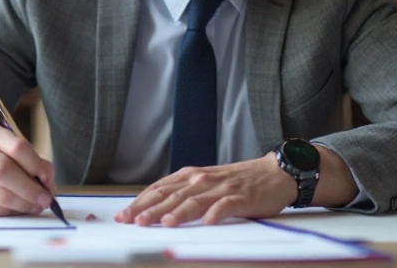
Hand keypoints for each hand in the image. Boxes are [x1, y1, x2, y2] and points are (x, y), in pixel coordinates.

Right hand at [0, 125, 54, 216]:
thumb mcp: (8, 153)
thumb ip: (31, 163)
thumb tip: (48, 184)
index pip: (18, 147)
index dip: (37, 165)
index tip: (48, 180)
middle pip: (6, 171)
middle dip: (30, 189)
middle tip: (45, 200)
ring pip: (0, 193)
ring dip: (23, 204)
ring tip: (34, 207)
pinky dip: (9, 212)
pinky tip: (16, 210)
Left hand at [114, 152, 295, 226]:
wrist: (273, 173)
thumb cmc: (237, 181)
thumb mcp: (205, 182)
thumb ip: (183, 193)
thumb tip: (154, 209)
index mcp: (191, 176)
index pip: (159, 189)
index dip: (140, 202)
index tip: (124, 216)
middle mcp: (202, 180)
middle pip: (172, 196)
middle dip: (151, 210)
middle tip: (134, 222)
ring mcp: (221, 188)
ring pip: (195, 201)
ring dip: (179, 212)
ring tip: (165, 223)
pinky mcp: (241, 197)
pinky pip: (226, 206)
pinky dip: (216, 213)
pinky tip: (208, 222)